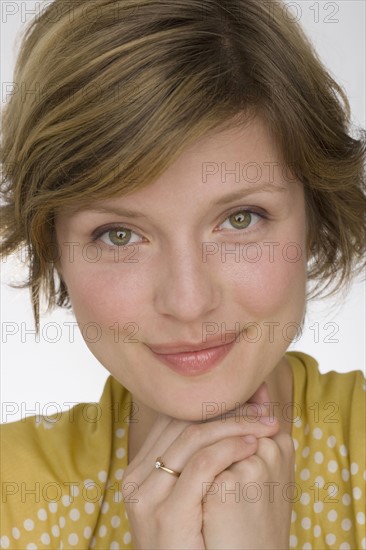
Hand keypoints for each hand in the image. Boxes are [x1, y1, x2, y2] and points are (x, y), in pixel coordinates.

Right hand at [121, 385, 278, 549]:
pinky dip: (230, 448)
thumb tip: (235, 406)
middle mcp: (135, 477)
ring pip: (193, 436)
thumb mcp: (196, 492)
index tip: (248, 400)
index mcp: (139, 469)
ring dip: (236, 423)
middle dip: (228, 409)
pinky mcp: (165, 515)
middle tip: (263, 408)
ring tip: (265, 424)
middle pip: (183, 422)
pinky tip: (252, 445)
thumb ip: (204, 452)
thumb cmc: (201, 540)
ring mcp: (146, 496)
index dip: (213, 404)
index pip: (174, 418)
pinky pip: (201, 465)